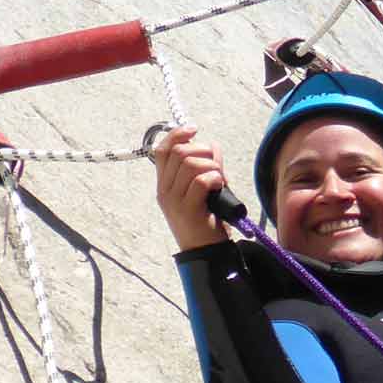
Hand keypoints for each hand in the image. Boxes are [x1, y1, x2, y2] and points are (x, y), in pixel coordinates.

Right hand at [152, 125, 230, 250]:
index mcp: (164, 184)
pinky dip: (215, 178)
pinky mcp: (188, 209)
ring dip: (212, 167)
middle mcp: (164, 190)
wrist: (206, 253)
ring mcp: (174, 200)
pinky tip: (219, 187)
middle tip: (216, 167)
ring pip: (190, 164)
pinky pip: (201, 181)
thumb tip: (212, 145)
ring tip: (220, 181)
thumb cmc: (207, 220)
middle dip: (203, 151)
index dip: (177, 135)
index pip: (162, 150)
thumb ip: (206, 167)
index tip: (194, 129)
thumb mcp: (204, 190)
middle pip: (179, 153)